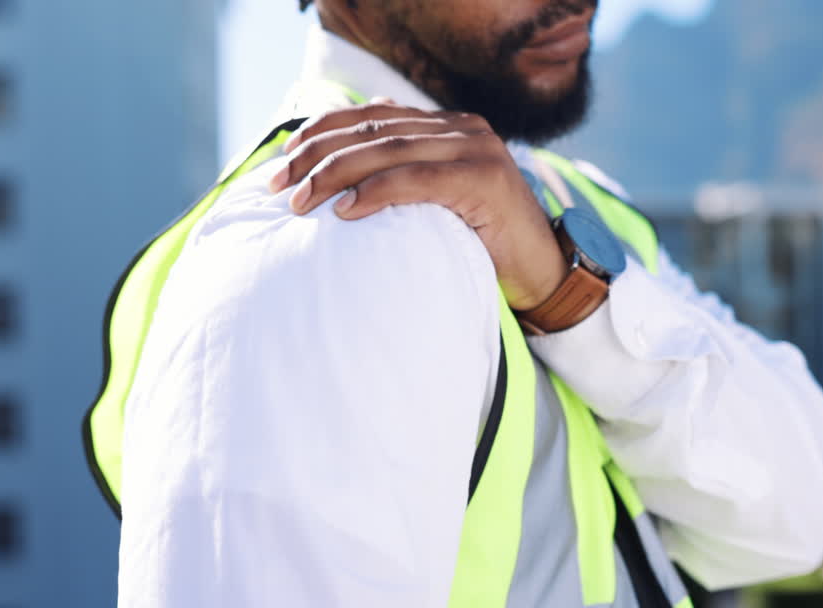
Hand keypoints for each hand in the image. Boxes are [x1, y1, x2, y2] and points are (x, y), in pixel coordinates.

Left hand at [268, 99, 567, 310]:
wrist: (543, 276)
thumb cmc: (483, 249)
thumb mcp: (435, 205)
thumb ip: (402, 179)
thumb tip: (338, 176)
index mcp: (448, 126)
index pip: (370, 116)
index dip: (320, 132)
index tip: (283, 161)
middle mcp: (463, 128)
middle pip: (372, 130)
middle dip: (317, 156)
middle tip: (279, 186)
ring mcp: (477, 149)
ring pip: (388, 150)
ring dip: (336, 175)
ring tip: (302, 202)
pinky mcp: (484, 178)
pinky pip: (416, 179)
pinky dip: (376, 192)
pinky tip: (346, 210)